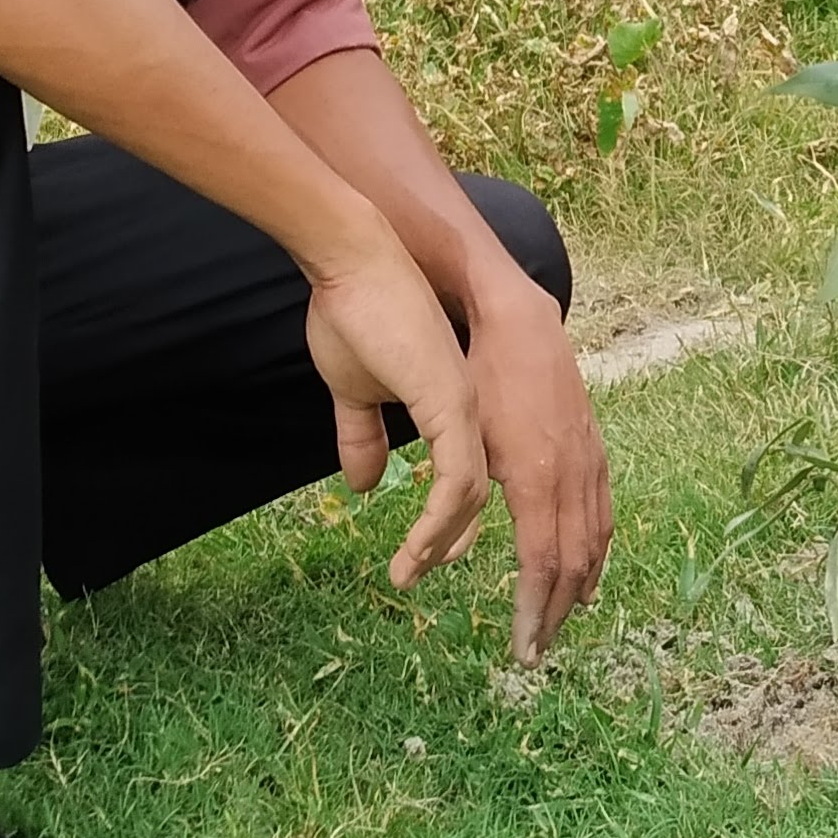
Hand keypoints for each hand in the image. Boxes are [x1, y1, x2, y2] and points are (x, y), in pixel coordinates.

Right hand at [302, 235, 489, 595]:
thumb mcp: (355, 389)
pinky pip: (455, 485)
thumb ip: (362, 436)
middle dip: (465, 543)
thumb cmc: (353, 313)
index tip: (437, 560)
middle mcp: (475, 412)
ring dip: (443, 544)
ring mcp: (467, 409)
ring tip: (409, 573)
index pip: (475, 479)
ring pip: (468, 498)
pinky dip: (437, 526)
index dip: (458, 525)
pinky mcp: (451, 406)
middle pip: (484, 496)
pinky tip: (414, 554)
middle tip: (431, 576)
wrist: (353, 262)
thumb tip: (365, 484)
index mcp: (459, 405)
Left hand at [467, 278, 613, 664]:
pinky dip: (596, 552)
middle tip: (536, 651)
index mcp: (537, 479)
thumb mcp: (460, 443)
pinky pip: (603, 514)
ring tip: (564, 620)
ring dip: (580, 588)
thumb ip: (458, 505)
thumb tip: (451, 558)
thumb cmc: (480, 378)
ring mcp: (589, 461)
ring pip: (595, 542)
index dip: (535, 612)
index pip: (542, 565)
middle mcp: (572, 475)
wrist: (518, 320)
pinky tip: (587, 569)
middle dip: (556, 613)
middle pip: (574, 564)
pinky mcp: (594, 449)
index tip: (522, 649)